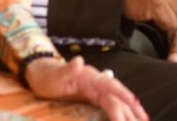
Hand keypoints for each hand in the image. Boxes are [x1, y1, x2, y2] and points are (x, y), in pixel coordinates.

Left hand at [25, 56, 147, 120]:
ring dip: (131, 111)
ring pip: (118, 102)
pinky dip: (122, 112)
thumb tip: (79, 61)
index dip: (123, 94)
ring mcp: (97, 91)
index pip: (110, 85)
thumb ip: (67, 69)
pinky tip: (129, 118)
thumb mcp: (54, 75)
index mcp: (90, 77)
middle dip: (132, 108)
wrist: (42, 76)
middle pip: (119, 96)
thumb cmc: (47, 76)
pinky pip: (111, 106)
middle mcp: (97, 83)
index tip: (134, 103)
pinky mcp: (94, 98)